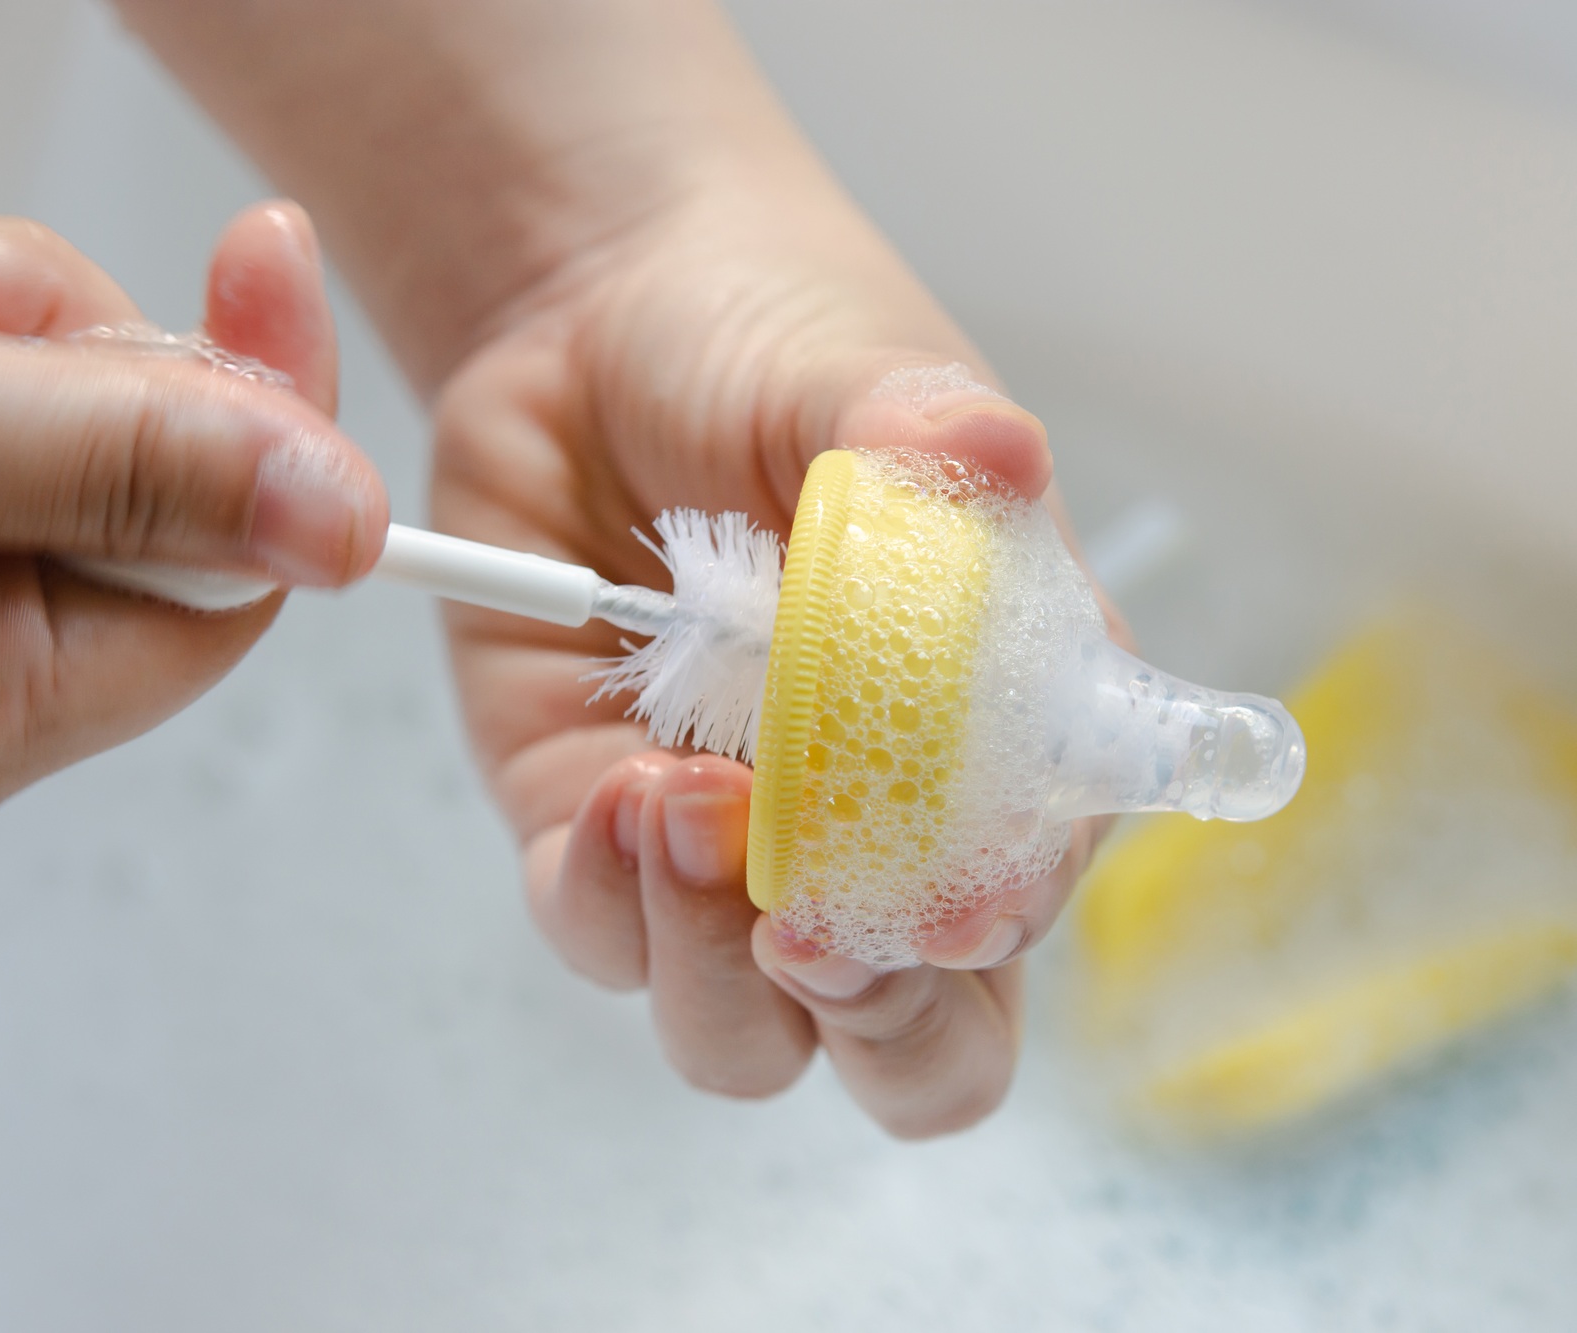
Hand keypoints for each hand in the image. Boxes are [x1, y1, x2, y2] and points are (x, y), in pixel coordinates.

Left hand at [430, 185, 1129, 1136]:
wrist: (591, 319)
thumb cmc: (768, 339)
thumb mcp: (860, 368)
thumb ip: (927, 432)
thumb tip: (995, 449)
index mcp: (993, 739)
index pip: (1030, 890)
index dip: (999, 924)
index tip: (948, 908)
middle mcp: (869, 827)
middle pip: (920, 1047)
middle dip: (883, 1031)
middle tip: (819, 939)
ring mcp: (727, 845)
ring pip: (746, 1035)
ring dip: (717, 970)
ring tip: (683, 807)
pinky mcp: (588, 827)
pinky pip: (597, 936)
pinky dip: (605, 901)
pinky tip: (612, 793)